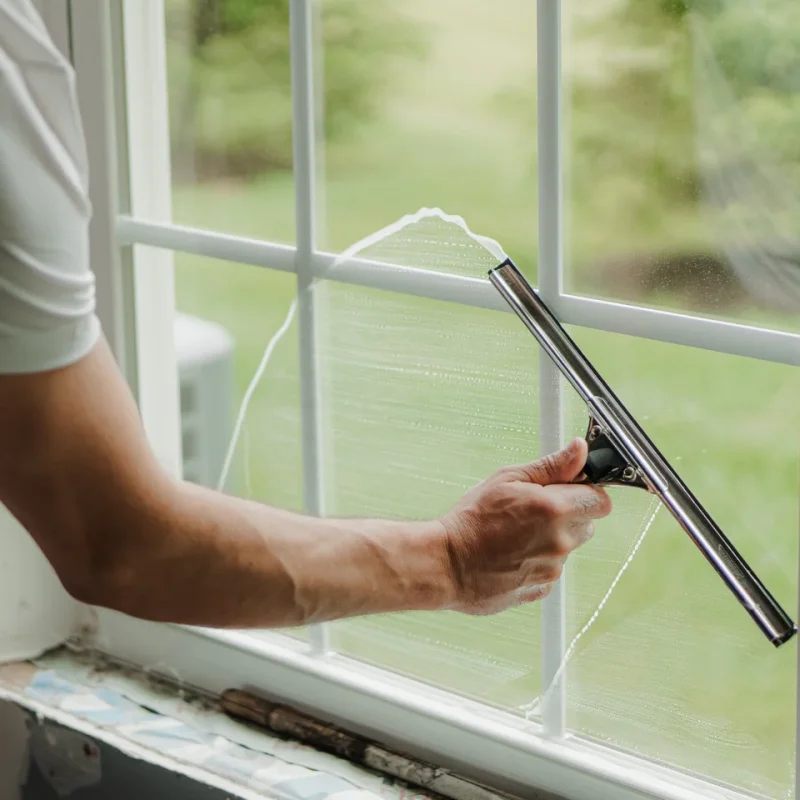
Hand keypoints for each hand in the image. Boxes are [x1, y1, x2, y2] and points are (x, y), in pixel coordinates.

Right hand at [439, 438, 611, 614]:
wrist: (446, 563)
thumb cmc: (471, 519)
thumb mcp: (508, 479)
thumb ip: (552, 466)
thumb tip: (579, 450)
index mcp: (555, 509)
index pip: (600, 500)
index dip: (585, 492)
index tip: (567, 490)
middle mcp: (559, 542)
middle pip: (587, 524)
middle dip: (569, 514)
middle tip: (534, 510)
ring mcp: (551, 569)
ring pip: (567, 548)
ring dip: (551, 539)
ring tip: (515, 533)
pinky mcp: (541, 588)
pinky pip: (550, 569)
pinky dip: (537, 561)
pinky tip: (511, 553)